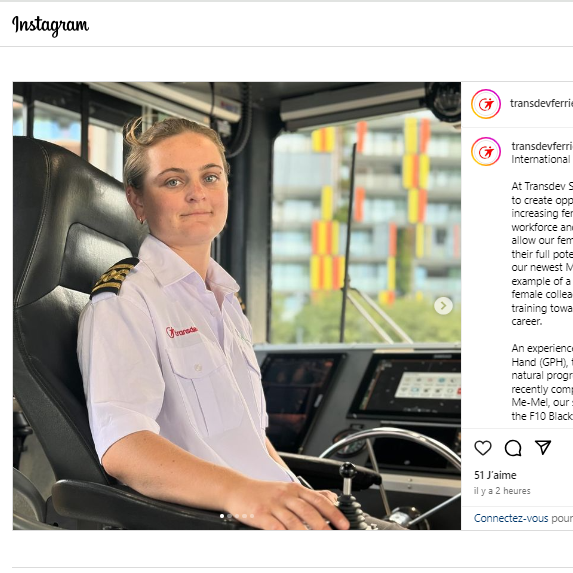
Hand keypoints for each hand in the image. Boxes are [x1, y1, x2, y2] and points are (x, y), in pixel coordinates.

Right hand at [226, 478, 348, 530]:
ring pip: (293, 519)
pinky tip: (289, 541)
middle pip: (308, 510)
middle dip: (323, 525)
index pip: (318, 500)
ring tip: (316, 543)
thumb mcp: (286, 489)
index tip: (344, 524)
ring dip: (306, 532)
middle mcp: (285, 495)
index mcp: (294, 489)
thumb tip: (329, 502)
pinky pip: (274, 525)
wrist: (237, 488)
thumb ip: (305, 497)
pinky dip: (283, 534)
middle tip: (333, 536)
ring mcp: (273, 504)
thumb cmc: (263, 492)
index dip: (333, 512)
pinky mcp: (260, 514)